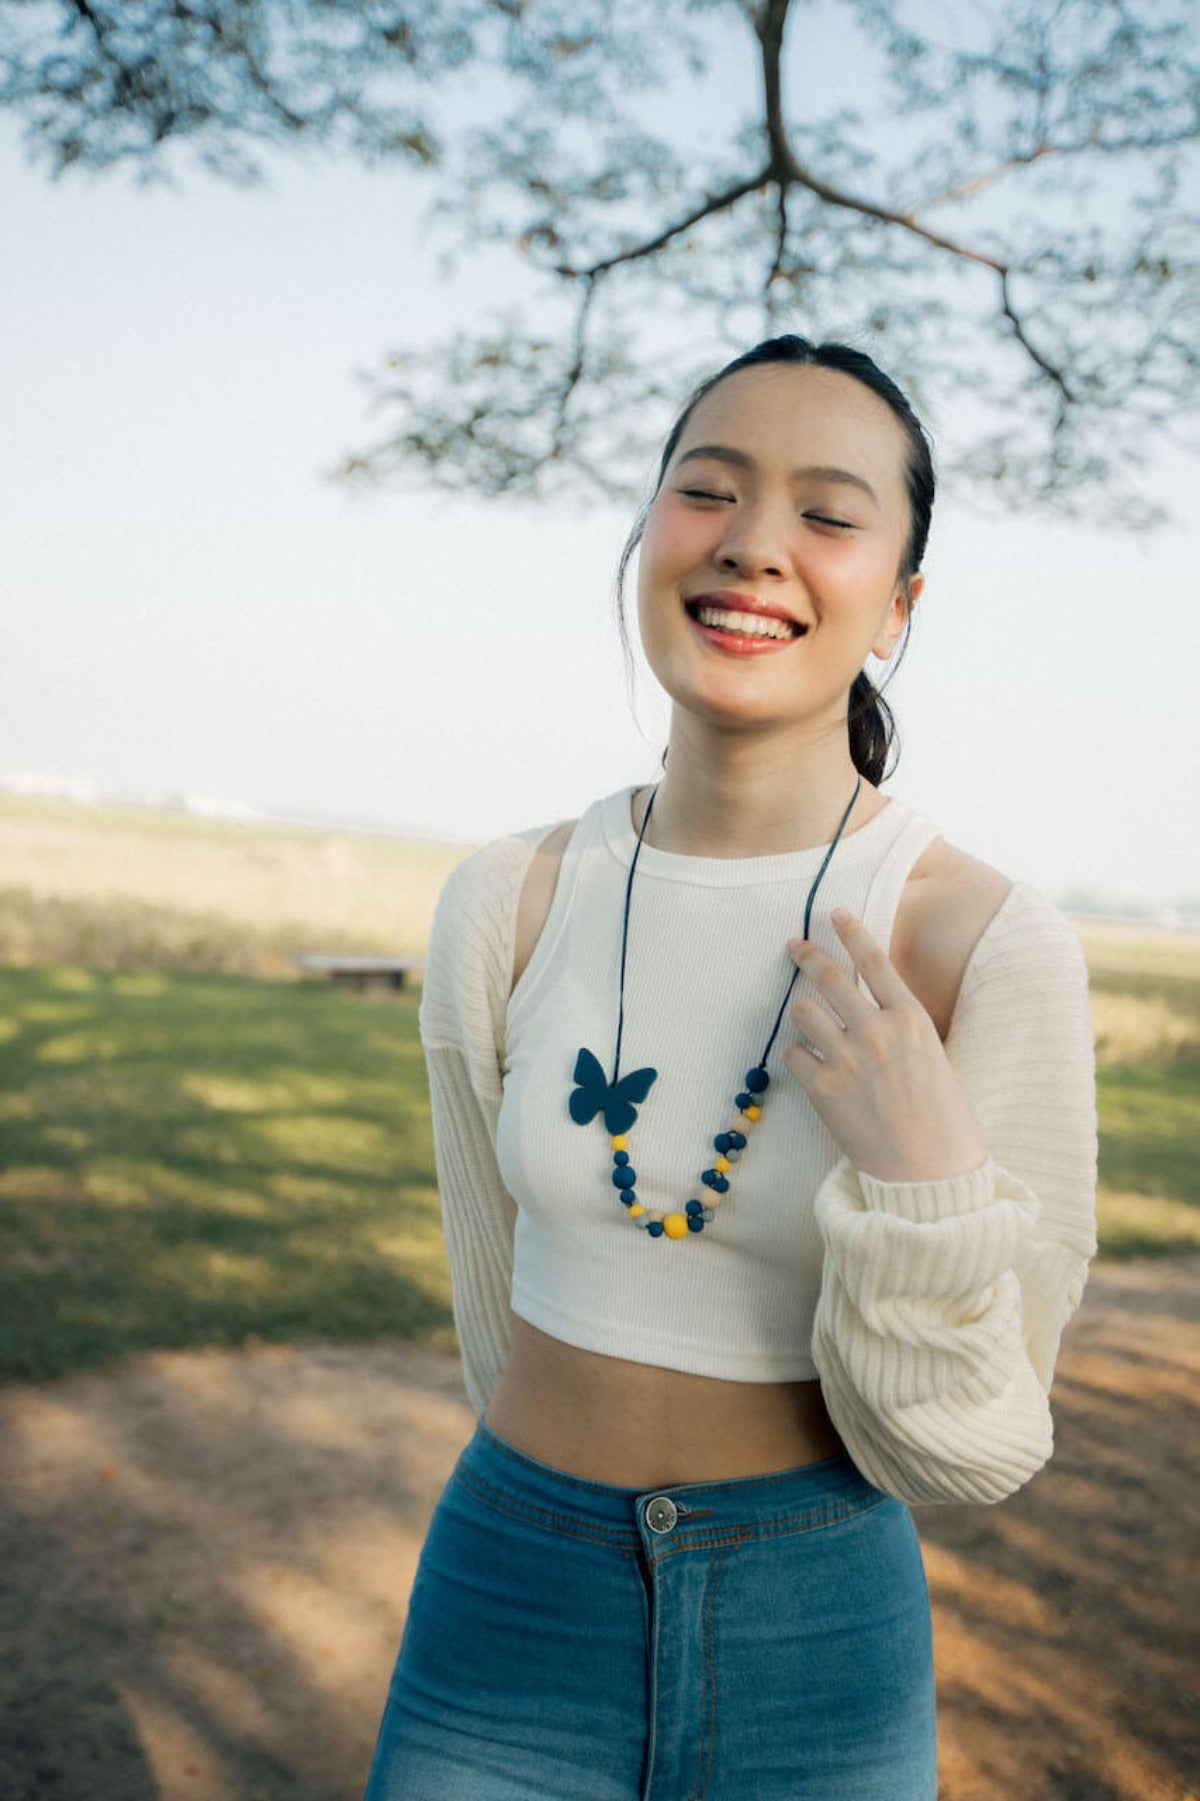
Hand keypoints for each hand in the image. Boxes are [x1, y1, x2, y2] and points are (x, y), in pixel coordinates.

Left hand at [782, 911, 986, 1183]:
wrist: (932, 1174)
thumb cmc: (944, 1120)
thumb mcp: (934, 1058)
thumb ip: (901, 1028)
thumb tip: (872, 1007)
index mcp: (912, 1020)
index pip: (874, 961)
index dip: (851, 932)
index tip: (834, 913)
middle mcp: (878, 1031)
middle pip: (829, 977)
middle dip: (807, 954)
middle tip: (795, 946)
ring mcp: (848, 1059)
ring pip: (803, 1011)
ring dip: (802, 1012)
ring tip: (808, 1020)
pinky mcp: (824, 1090)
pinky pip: (793, 1055)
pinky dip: (797, 1057)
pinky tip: (810, 1067)